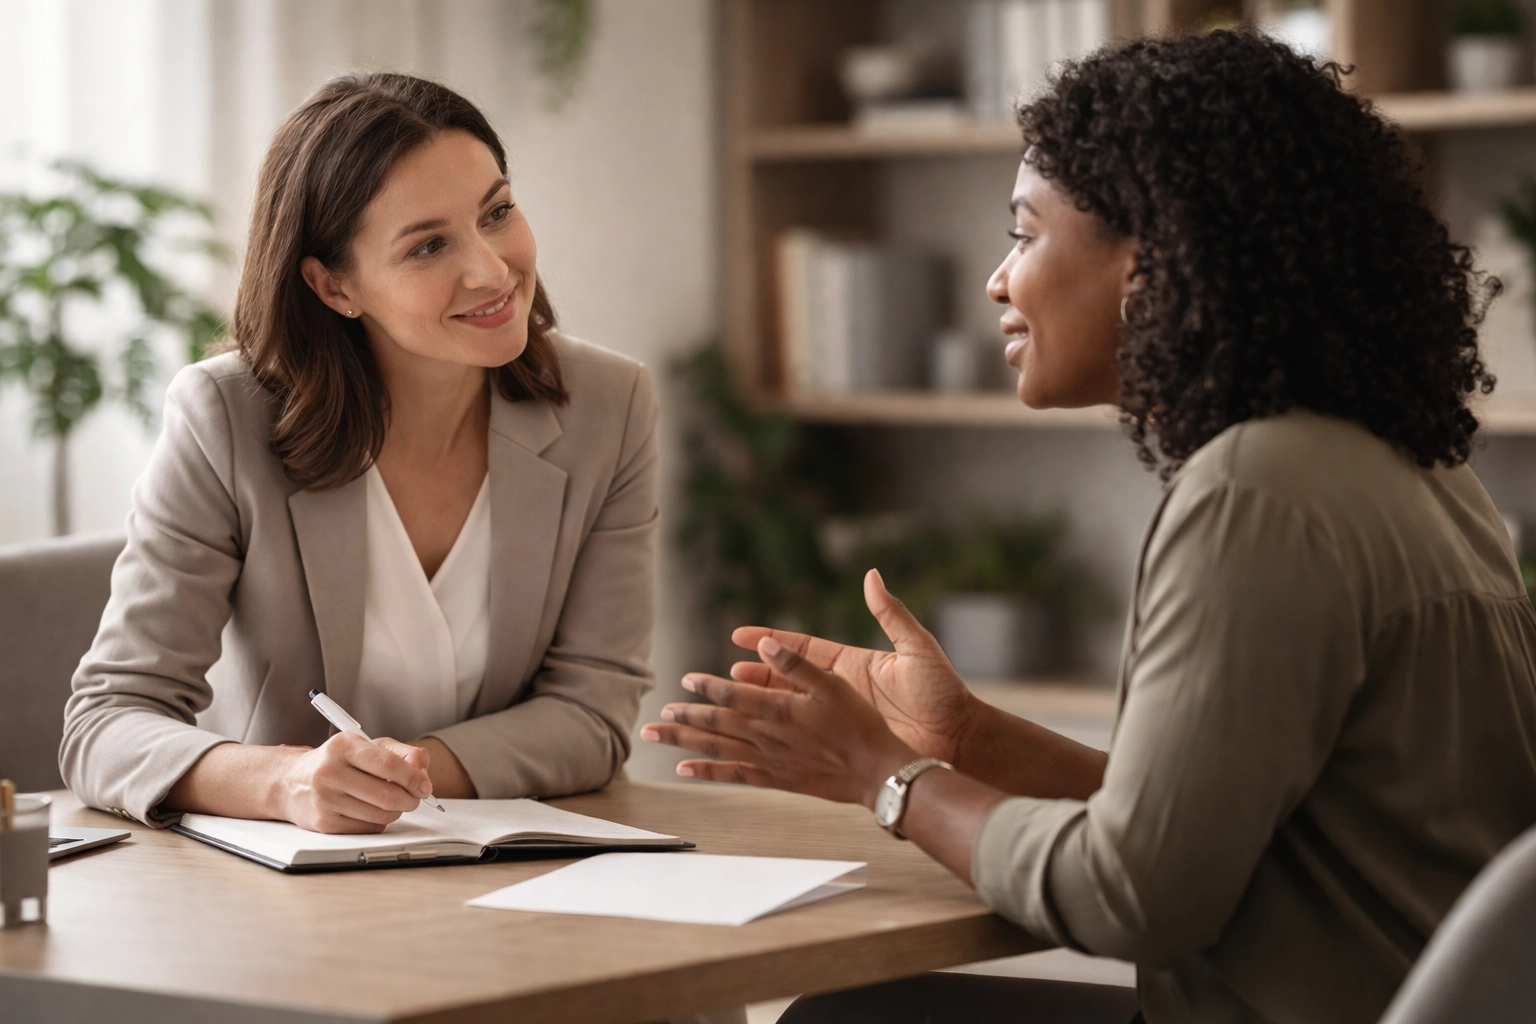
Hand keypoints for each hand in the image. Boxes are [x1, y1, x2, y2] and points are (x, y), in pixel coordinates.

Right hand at [271, 733, 433, 832]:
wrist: (290, 782)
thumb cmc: (336, 762)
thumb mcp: (366, 746)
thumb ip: (401, 754)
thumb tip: (423, 775)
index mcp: (344, 746)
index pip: (388, 764)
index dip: (413, 778)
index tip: (425, 786)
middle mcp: (330, 771)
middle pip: (387, 795)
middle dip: (410, 799)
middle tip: (414, 798)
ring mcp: (325, 799)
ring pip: (380, 815)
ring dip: (396, 812)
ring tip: (393, 803)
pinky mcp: (323, 822)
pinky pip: (367, 828)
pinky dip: (379, 822)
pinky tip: (372, 812)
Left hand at [642, 636, 919, 808]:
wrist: (876, 772)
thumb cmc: (860, 724)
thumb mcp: (834, 684)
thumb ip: (797, 665)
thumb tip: (765, 644)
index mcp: (779, 709)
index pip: (731, 696)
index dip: (706, 687)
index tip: (686, 679)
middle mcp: (767, 736)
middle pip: (715, 725)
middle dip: (683, 719)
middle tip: (658, 716)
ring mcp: (769, 760)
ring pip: (716, 749)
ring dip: (683, 742)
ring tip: (655, 737)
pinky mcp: (776, 779)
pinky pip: (733, 776)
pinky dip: (706, 772)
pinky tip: (685, 770)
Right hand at [731, 569, 982, 763]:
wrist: (961, 738)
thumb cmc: (944, 693)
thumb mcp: (917, 648)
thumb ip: (892, 613)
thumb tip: (871, 575)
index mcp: (853, 664)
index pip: (801, 649)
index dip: (770, 641)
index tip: (739, 636)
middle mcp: (842, 690)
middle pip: (786, 680)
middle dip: (753, 678)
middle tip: (719, 677)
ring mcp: (843, 718)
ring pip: (790, 712)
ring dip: (758, 709)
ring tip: (725, 708)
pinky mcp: (849, 744)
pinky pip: (808, 742)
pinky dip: (781, 741)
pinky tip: (754, 745)